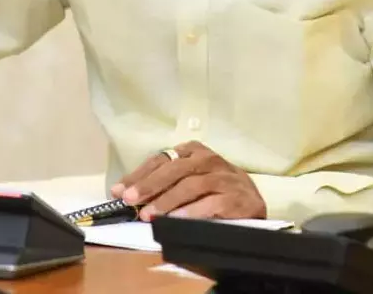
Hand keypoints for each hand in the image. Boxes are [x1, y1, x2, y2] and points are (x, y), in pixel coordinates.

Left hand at [109, 141, 265, 221]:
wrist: (252, 204)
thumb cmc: (213, 192)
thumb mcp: (187, 181)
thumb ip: (160, 184)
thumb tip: (123, 192)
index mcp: (193, 151)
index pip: (161, 160)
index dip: (139, 175)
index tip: (119, 190)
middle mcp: (209, 160)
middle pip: (175, 169)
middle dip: (149, 185)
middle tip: (130, 200)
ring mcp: (225, 178)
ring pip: (191, 185)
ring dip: (167, 201)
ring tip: (149, 215)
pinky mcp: (238, 198)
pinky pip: (211, 204)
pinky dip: (192, 212)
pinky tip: (175, 220)